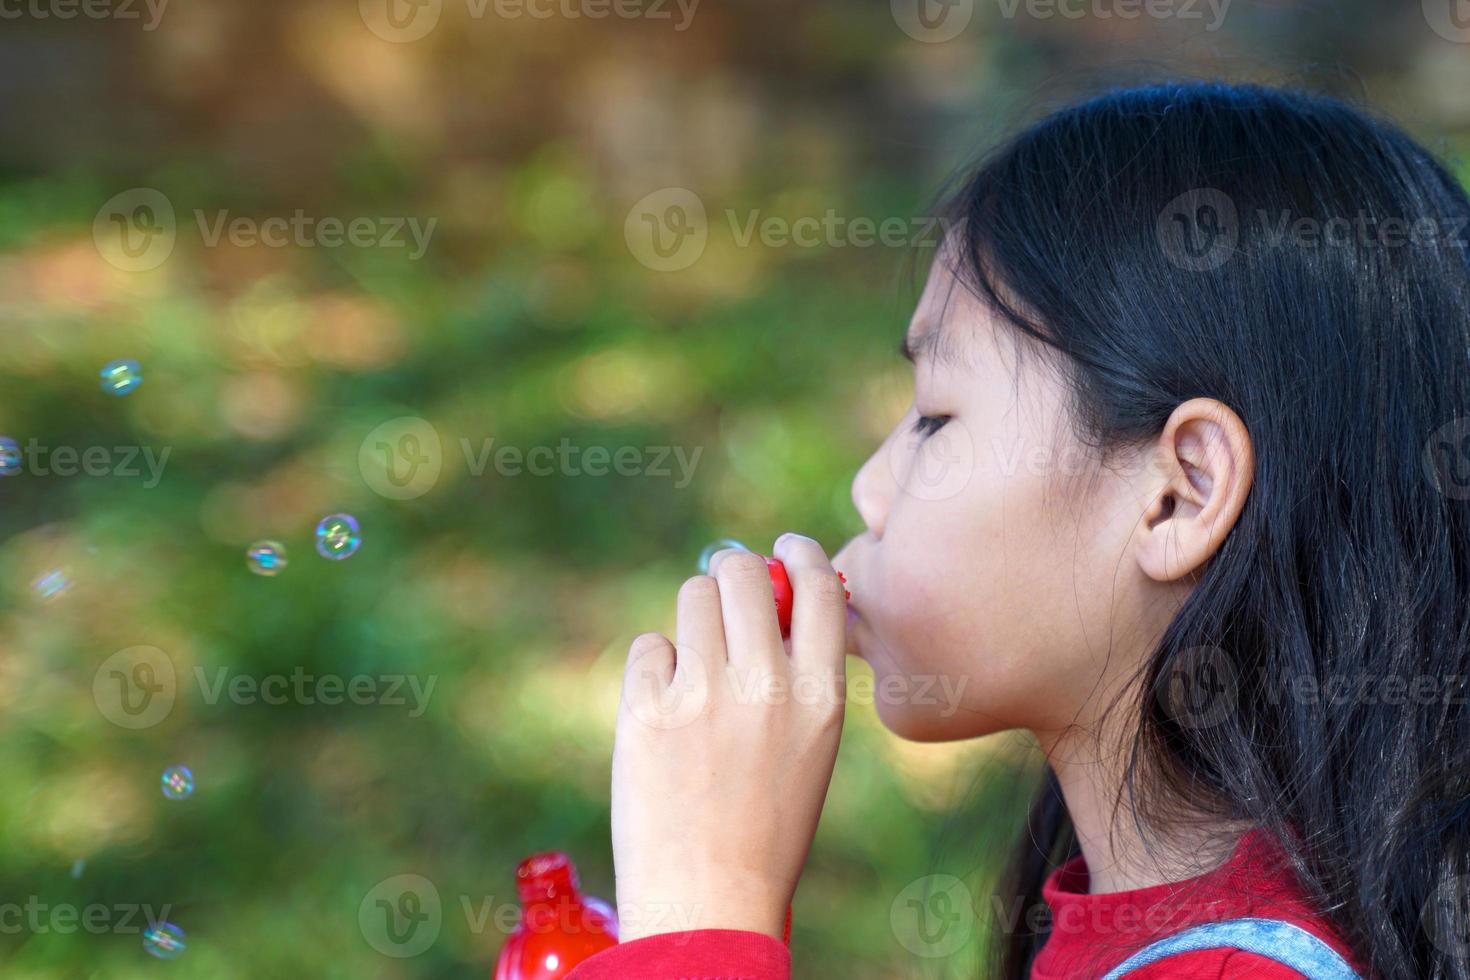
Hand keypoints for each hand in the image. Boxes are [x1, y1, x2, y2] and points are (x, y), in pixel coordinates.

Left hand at [609, 533, 847, 942]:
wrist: (708, 899)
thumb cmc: (763, 826)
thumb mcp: (809, 748)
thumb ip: (798, 674)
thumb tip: (770, 599)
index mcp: (822, 697)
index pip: (820, 584)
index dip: (799, 554)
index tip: (782, 549)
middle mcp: (768, 685)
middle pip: (742, 573)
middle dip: (730, 576)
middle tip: (721, 601)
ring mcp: (705, 694)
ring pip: (692, 597)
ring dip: (693, 620)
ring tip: (694, 671)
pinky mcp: (648, 709)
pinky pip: (649, 648)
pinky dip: (654, 671)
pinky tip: (664, 716)